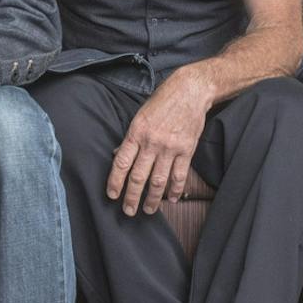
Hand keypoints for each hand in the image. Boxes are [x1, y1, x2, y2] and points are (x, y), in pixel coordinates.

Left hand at [109, 71, 213, 216]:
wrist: (190, 90)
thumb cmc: (162, 101)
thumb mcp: (140, 116)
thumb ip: (130, 138)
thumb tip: (118, 156)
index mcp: (136, 132)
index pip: (121, 163)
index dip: (115, 182)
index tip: (112, 195)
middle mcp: (151, 142)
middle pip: (138, 176)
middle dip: (131, 197)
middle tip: (128, 211)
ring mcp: (170, 147)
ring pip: (158, 181)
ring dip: (152, 199)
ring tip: (148, 210)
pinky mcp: (186, 150)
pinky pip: (179, 175)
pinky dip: (175, 190)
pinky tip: (171, 199)